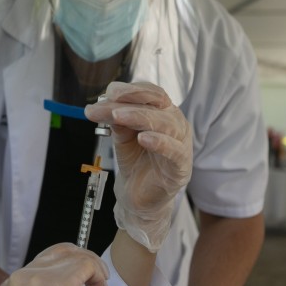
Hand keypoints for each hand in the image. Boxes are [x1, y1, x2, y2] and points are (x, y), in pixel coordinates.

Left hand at [85, 81, 192, 251]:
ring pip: (165, 124)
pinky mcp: (181, 166)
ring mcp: (181, 144)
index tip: (108, 92)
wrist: (137, 195)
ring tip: (117, 116)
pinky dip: (159, 142)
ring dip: (140, 117)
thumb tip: (104, 104)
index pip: (151, 94)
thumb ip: (117, 121)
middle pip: (155, 106)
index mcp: (163, 113)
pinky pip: (174, 151)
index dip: (131, 90)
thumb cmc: (135, 161)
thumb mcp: (122, 136)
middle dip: (128, 104)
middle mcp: (175, 124)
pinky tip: (143, 138)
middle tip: (105, 106)